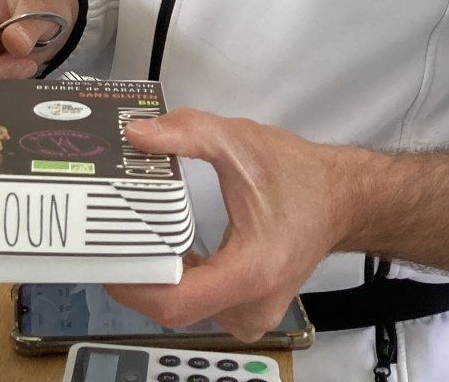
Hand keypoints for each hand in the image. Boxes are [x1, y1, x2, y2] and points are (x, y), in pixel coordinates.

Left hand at [105, 109, 353, 341]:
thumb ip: (188, 134)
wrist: (341, 199)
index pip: (176, 303)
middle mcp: (252, 304)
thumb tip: (138, 134)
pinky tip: (161, 254)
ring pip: (182, 310)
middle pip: (173, 308)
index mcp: (252, 271)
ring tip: (127, 243)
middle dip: (137, 276)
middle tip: (107, 240)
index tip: (107, 259)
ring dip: (154, 280)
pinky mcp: (246, 310)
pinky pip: (197, 306)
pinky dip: (175, 282)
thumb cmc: (299, 177)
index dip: (133, 286)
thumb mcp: (239, 142)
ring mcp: (250, 314)